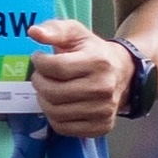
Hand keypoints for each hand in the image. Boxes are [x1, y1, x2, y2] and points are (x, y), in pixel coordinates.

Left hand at [28, 16, 135, 137]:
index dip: (39, 62)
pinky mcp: (101, 126)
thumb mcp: (77, 33)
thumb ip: (55, 29)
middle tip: (40, 76)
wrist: (123, 73)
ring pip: (55, 112)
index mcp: (98, 62)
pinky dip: (54, 117)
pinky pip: (64, 128)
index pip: (56, 67)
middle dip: (39, 82)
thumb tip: (33, 32)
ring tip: (48, 90)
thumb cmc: (94, 52)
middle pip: (53, 92)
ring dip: (44, 100)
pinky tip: (58, 104)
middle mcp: (104, 88)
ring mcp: (104, 110)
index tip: (38, 58)